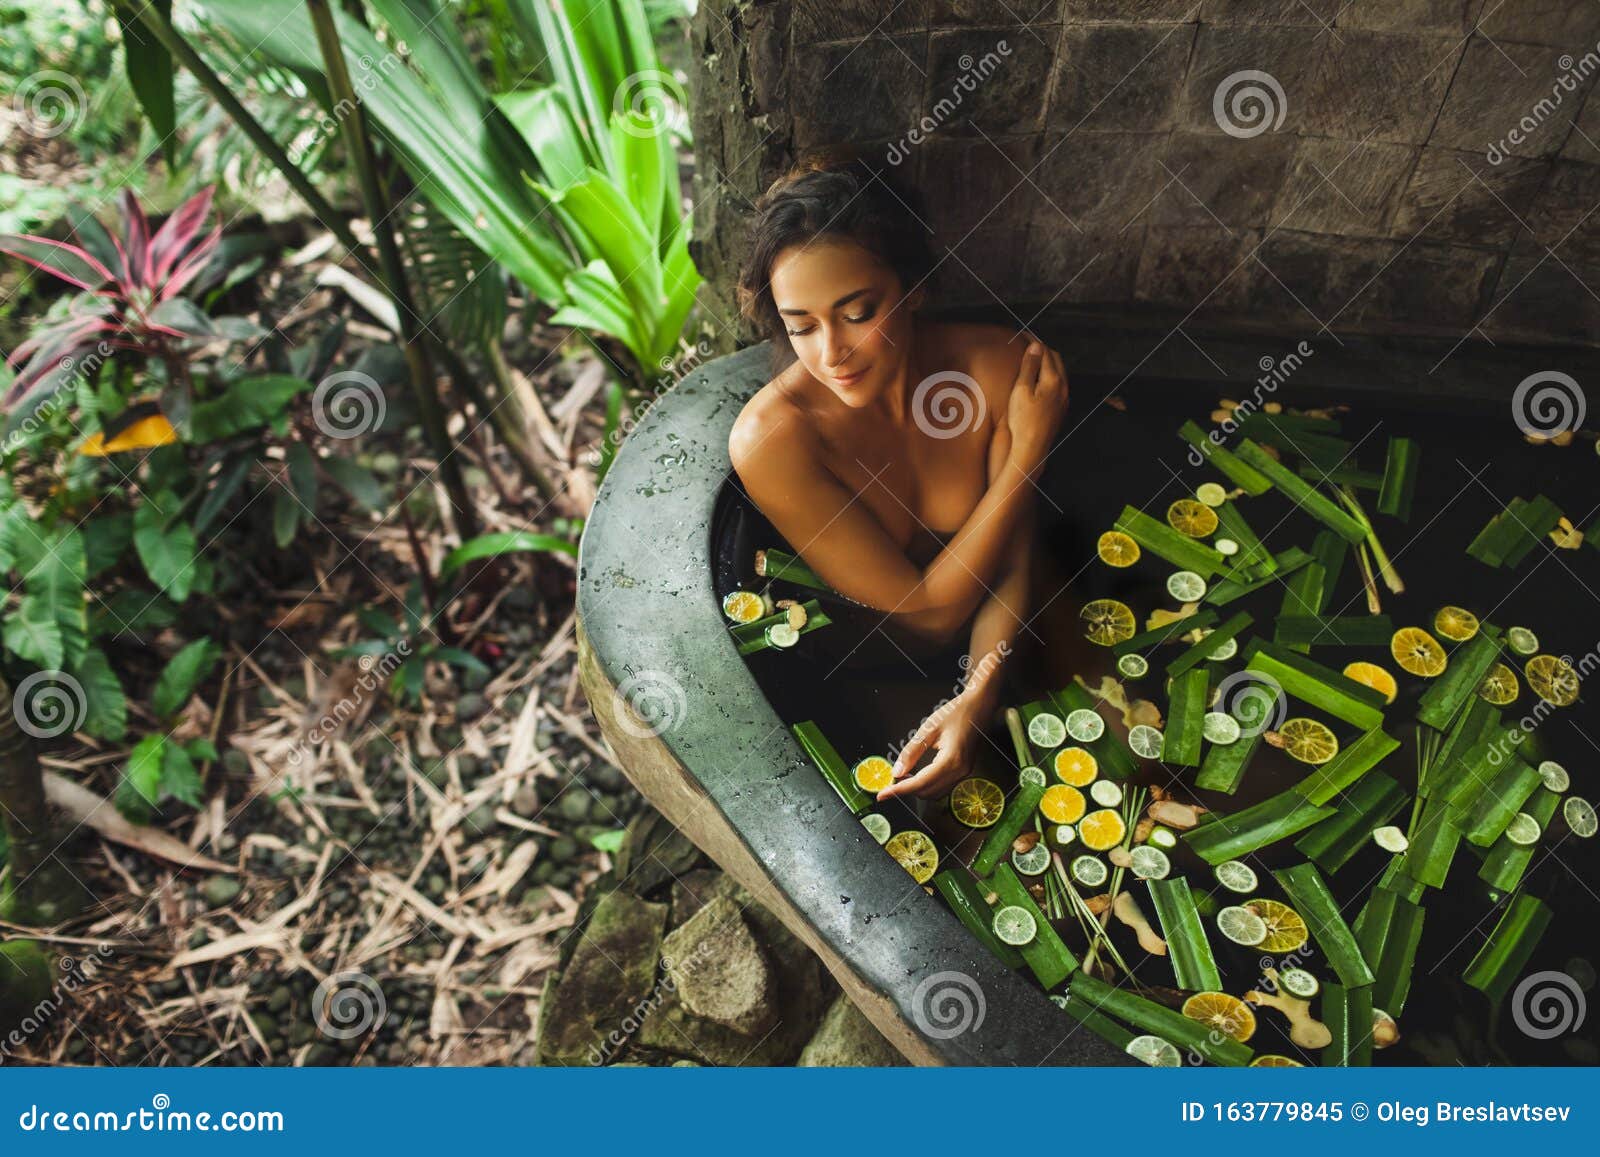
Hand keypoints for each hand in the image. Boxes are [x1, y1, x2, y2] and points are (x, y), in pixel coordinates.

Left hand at [878, 690, 992, 801]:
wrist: (980, 707)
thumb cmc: (957, 713)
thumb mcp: (929, 729)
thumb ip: (911, 752)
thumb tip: (896, 771)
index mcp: (951, 760)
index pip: (920, 783)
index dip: (899, 791)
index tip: (883, 795)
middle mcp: (960, 771)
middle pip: (927, 792)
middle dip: (907, 790)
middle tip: (890, 782)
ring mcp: (964, 773)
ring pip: (935, 793)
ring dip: (918, 789)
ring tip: (903, 777)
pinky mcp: (964, 771)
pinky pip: (943, 787)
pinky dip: (928, 786)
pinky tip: (917, 775)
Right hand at [1005, 339, 1068, 471]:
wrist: (1032, 449)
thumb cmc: (1023, 421)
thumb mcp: (1021, 390)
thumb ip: (1029, 367)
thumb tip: (1035, 347)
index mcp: (1053, 380)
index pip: (1045, 352)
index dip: (1034, 341)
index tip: (1023, 335)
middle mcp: (1063, 388)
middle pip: (1056, 360)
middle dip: (1043, 350)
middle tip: (1028, 345)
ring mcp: (1064, 400)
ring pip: (1059, 373)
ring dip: (1048, 363)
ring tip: (1034, 360)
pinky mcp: (1061, 410)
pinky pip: (1059, 385)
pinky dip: (1050, 375)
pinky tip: (1040, 381)